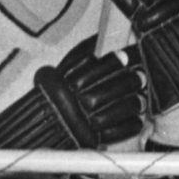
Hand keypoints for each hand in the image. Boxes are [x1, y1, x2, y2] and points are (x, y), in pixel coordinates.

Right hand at [0, 34, 146, 148]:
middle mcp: (78, 103)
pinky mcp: (92, 140)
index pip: (99, 68)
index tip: (127, 57)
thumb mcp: (60, 72)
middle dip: (131, 81)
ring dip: (135, 103)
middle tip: (140, 77)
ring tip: (141, 98)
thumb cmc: (51, 96)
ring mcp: (86, 123)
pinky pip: (117, 133)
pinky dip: (130, 125)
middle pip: (114, 88)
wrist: (37, 127)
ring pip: (120, 109)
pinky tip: (137, 119)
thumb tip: (100, 39)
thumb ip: (78, 56)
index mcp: (69, 85)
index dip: (116, 61)